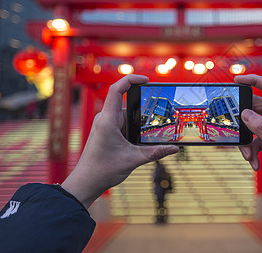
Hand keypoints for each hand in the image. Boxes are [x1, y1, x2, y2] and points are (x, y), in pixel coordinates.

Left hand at [62, 75, 177, 208]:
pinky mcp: (107, 132)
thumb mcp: (133, 160)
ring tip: (148, 137)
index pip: (117, 89)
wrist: (86, 182)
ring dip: (138, 126)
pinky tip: (140, 142)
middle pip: (128, 106)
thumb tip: (174, 148)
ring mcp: (105, 125)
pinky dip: (133, 131)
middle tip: (157, 121)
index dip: (131, 80)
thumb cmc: (102, 170)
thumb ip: (155, 153)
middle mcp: (106, 119)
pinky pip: (123, 125)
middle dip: (143, 113)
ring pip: (127, 117)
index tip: (146, 80)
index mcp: (108, 120)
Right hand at [235, 74, 261, 204]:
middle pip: (255, 108)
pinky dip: (251, 149)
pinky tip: (254, 162)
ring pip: (252, 125)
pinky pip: (254, 138)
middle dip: (244, 123)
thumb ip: (260, 127)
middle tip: (235, 131)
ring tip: (248, 155)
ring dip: (247, 141)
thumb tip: (244, 113)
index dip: (254, 80)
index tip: (237, 79)